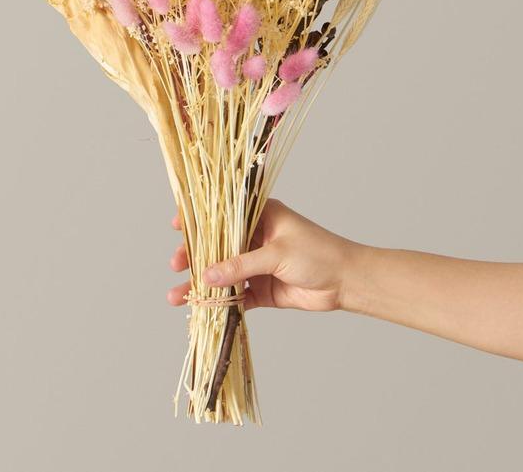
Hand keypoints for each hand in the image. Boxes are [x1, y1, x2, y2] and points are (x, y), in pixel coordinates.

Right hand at [167, 198, 359, 310]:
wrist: (346, 282)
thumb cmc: (318, 253)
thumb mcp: (277, 254)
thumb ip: (241, 265)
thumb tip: (207, 275)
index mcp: (260, 215)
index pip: (223, 214)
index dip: (199, 219)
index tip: (177, 225)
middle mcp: (255, 237)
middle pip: (217, 246)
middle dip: (194, 256)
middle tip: (176, 265)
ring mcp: (257, 264)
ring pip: (222, 273)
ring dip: (202, 284)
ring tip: (177, 297)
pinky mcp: (262, 288)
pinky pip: (236, 295)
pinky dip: (219, 302)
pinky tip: (201, 309)